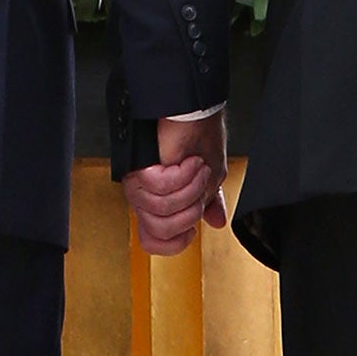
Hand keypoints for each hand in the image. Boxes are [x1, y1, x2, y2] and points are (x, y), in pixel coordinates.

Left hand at [122, 113, 227, 254]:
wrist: (195, 111)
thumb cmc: (199, 136)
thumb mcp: (210, 178)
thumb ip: (209, 202)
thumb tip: (215, 222)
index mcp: (159, 201)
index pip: (152, 241)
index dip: (173, 244)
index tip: (190, 231)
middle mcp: (145, 195)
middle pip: (160, 230)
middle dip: (189, 209)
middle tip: (197, 185)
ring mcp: (141, 183)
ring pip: (161, 210)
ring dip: (188, 188)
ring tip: (192, 167)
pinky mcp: (140, 168)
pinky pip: (160, 189)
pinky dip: (180, 175)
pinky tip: (184, 161)